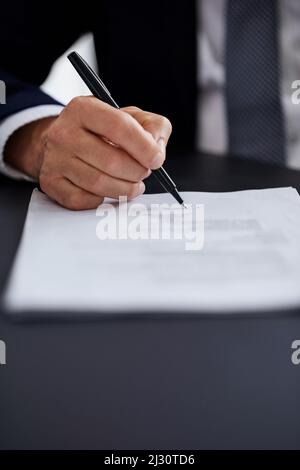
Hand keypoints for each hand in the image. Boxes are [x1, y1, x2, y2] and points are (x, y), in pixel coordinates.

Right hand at [4, 97, 171, 209]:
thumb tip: (157, 149)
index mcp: (83, 109)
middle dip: (136, 172)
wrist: (63, 142)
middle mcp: (64, 132)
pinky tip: (108, 190)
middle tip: (143, 173)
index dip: (144, 147)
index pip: (119, 127)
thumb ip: (154, 127)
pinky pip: (84, 200)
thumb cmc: (102, 131)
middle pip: (111, 161)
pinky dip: (102, 199)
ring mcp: (54, 159)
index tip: (156, 159)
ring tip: (133, 184)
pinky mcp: (51, 182)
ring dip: (124, 189)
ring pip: (99, 184)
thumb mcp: (130, 117)